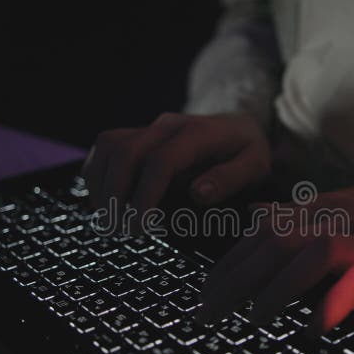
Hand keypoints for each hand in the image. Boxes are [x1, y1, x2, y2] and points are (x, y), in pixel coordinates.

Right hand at [82, 112, 270, 211]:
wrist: (237, 125)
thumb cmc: (246, 151)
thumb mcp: (255, 165)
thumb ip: (231, 178)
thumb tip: (198, 194)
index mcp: (199, 134)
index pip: (161, 161)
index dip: (146, 195)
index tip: (141, 225)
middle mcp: (169, 126)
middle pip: (126, 151)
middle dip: (117, 194)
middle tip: (122, 229)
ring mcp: (150, 128)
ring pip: (110, 146)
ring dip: (102, 184)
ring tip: (110, 219)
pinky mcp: (138, 134)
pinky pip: (106, 146)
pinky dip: (97, 173)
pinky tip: (104, 202)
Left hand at [197, 184, 353, 334]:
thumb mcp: (341, 208)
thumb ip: (296, 214)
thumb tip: (255, 215)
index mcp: (320, 207)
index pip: (262, 231)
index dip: (230, 262)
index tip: (204, 292)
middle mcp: (339, 218)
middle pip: (276, 242)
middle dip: (235, 280)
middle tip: (206, 314)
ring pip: (312, 256)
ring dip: (277, 289)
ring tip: (253, 320)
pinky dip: (335, 302)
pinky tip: (314, 326)